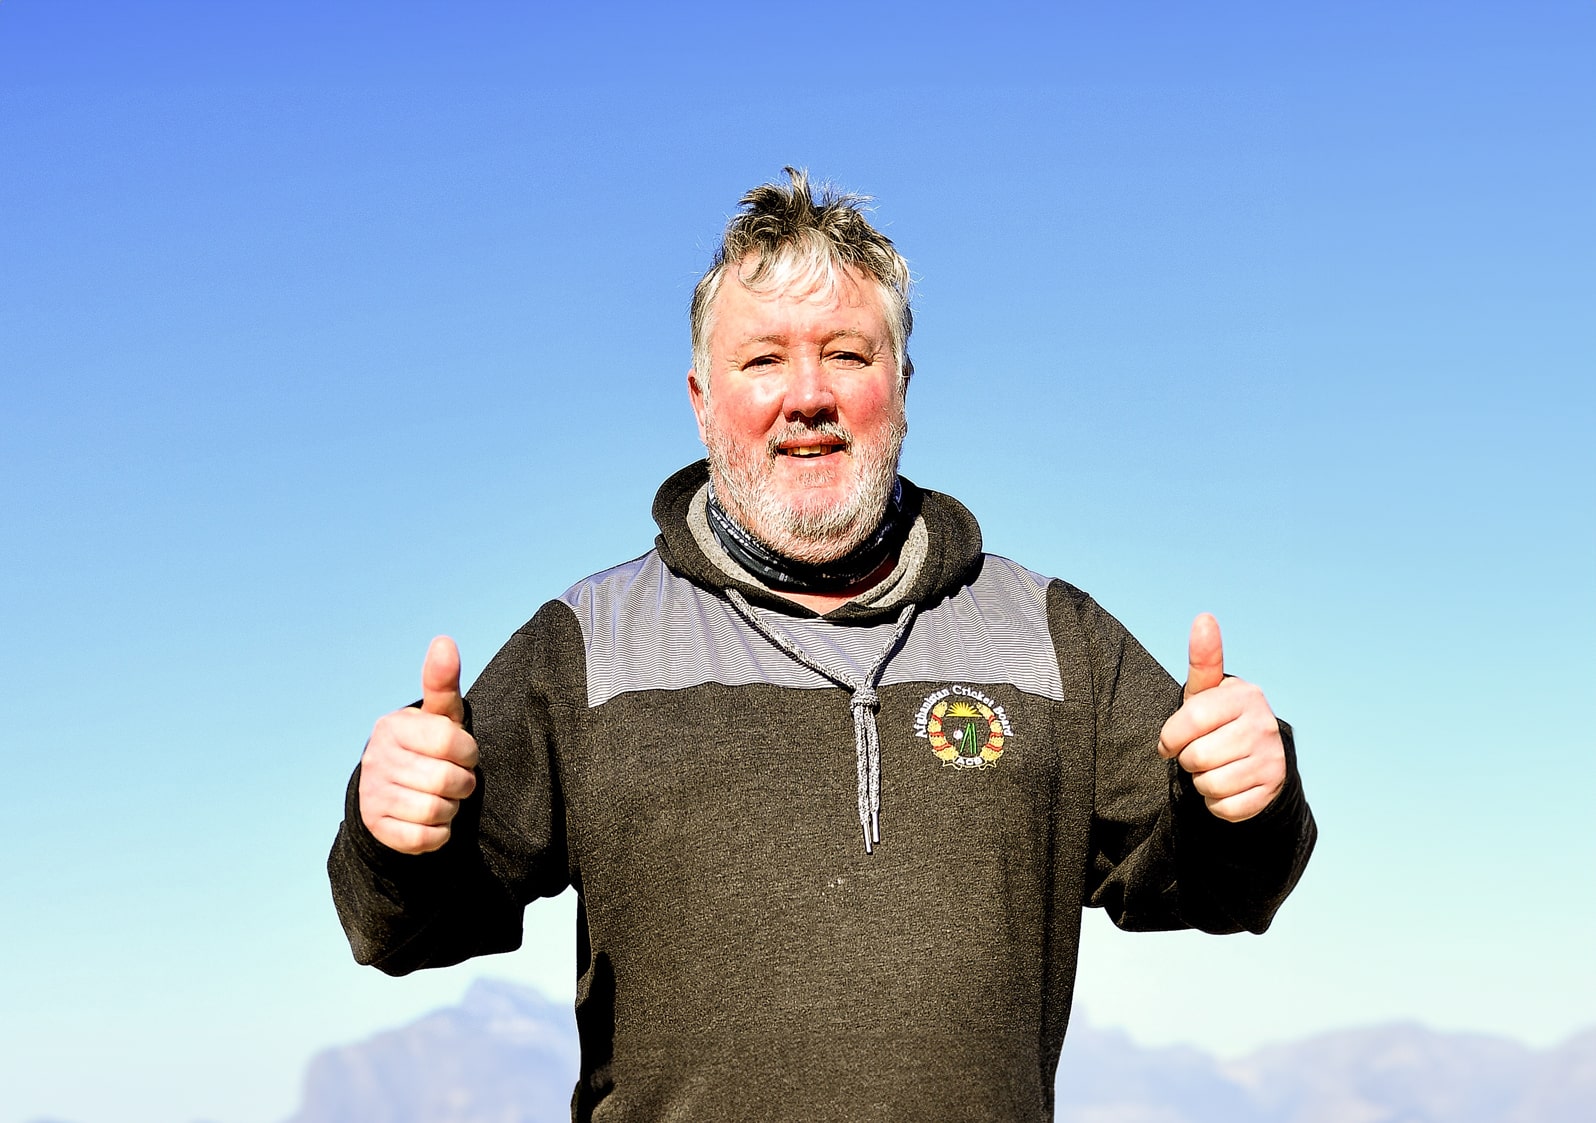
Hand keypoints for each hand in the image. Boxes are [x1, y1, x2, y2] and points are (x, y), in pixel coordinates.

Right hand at [358, 636, 479, 853]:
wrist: (394, 789)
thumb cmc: (428, 746)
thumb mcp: (439, 715)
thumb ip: (443, 682)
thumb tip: (444, 641)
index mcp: (394, 726)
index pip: (454, 744)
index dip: (469, 754)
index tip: (463, 755)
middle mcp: (377, 759)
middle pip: (447, 781)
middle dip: (463, 784)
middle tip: (455, 779)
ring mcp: (373, 794)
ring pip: (436, 811)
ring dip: (451, 808)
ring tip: (443, 797)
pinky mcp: (376, 828)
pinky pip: (424, 839)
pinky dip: (438, 833)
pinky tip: (432, 819)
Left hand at [1156, 614, 1285, 822]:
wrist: (1256, 757)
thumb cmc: (1217, 720)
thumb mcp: (1206, 692)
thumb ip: (1203, 659)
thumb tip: (1204, 617)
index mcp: (1244, 695)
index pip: (1189, 720)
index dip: (1170, 737)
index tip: (1170, 741)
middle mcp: (1263, 724)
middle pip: (1197, 757)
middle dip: (1188, 760)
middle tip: (1201, 752)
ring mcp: (1272, 759)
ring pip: (1209, 784)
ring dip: (1201, 782)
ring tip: (1214, 767)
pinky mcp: (1272, 790)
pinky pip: (1224, 808)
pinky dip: (1216, 803)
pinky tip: (1228, 786)